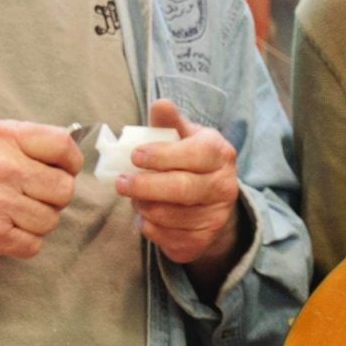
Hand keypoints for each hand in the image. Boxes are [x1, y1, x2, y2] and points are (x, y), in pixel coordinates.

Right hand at [0, 119, 80, 262]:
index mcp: (3, 137)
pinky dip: (24, 242)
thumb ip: (17, 138)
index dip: (70, 161)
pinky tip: (6, 231)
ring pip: (50, 220)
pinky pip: (32, 244)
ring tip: (14, 214)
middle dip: (54, 196)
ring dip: (37, 221)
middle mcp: (4, 168)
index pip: (62, 146)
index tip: (64, 169)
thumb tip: (59, 150)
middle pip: (63, 189)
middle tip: (36, 196)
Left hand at [118, 98, 243, 277]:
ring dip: (144, 207)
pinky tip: (145, 216)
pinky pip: (167, 238)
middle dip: (146, 186)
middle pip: (182, 189)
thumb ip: (169, 122)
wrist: (212, 204)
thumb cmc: (192, 162)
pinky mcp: (202, 242)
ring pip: (171, 216)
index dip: (162, 156)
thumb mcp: (185, 137)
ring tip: (134, 198)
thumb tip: (160, 104)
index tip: (135, 155)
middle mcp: (224, 187)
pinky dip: (149, 227)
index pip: (194, 154)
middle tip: (121, 183)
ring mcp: (216, 218)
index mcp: (220, 154)